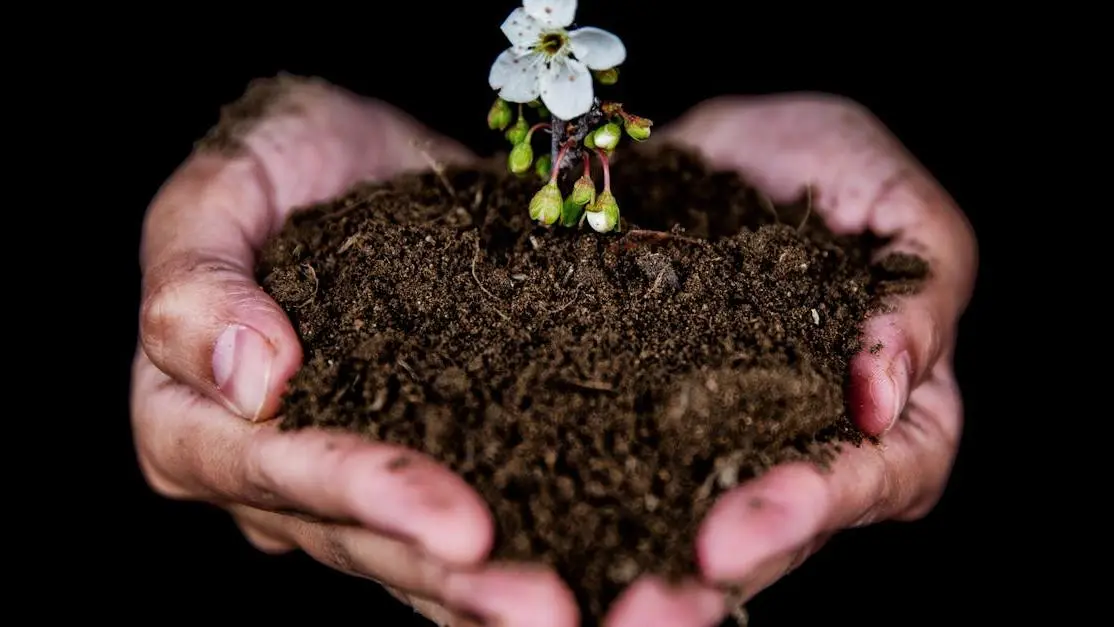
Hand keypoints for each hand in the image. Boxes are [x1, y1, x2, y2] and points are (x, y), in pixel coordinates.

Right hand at [131, 76, 578, 626]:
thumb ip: (198, 278)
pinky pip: (470, 516)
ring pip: (411, 555)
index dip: (367, 497)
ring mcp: (344, 480)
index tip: (458, 525)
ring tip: (576, 615)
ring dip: (492, 591)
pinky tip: (593, 577)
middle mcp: (268, 475)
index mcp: (193, 420)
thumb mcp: (221, 186)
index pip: (277, 473)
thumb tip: (251, 380)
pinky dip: (526, 546)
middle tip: (546, 610)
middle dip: (449, 576)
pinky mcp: (424, 457)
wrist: (359, 156)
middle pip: (356, 540)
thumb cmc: (276, 159)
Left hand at [601, 96, 977, 625]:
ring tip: (615, 590)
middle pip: (792, 528)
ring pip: (707, 521)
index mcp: (897, 405)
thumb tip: (888, 388)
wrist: (726, 147)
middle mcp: (812, 441)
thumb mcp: (898, 203)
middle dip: (738, 555)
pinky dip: (597, 503)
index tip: (751, 520)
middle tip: (676, 584)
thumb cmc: (833, 166)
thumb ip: (921, 288)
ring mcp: (731, 438)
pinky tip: (552, 526)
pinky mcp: (655, 419)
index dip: (828, 499)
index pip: (886, 475)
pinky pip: (631, 472)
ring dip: (662, 561)